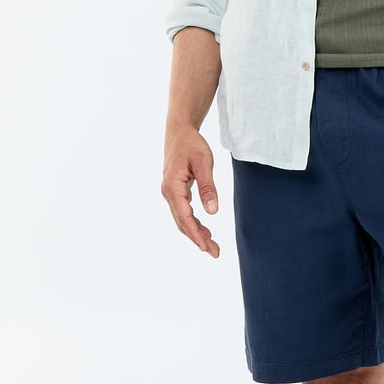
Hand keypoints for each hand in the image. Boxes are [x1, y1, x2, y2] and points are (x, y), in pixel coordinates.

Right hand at [161, 123, 219, 257]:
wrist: (179, 131)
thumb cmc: (192, 144)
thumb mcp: (203, 163)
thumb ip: (208, 187)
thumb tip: (213, 211)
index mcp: (172, 187)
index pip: (185, 217)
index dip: (196, 235)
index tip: (207, 248)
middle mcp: (168, 193)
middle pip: (182, 223)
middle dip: (198, 239)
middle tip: (215, 253)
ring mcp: (170, 193)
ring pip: (182, 219)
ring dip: (195, 233)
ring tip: (212, 245)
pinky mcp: (175, 191)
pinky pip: (183, 212)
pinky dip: (193, 223)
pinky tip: (204, 229)